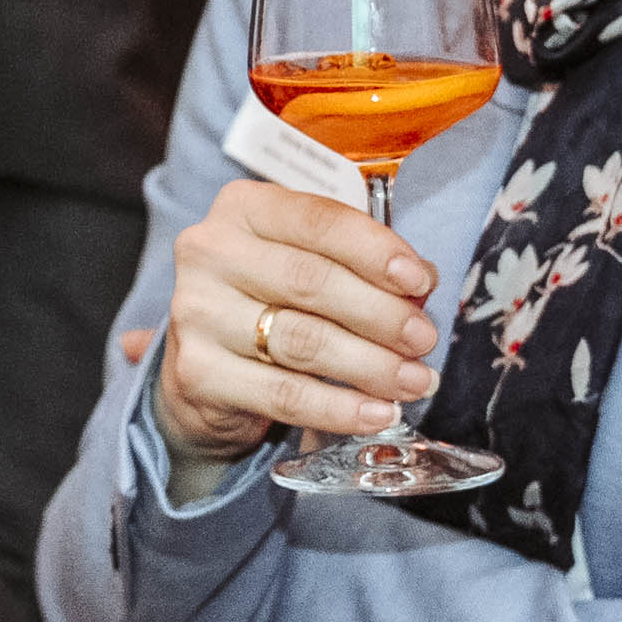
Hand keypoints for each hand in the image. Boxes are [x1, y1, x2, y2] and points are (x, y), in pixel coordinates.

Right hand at [153, 178, 439, 464]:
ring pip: (302, 341)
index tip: (420, 280)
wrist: (208, 367)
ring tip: (414, 381)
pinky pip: (284, 395)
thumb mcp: (311, 264)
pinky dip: (339, 408)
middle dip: (381, 314)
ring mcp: (197, 313)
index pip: (317, 220)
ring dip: (371, 365)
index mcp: (242, 208)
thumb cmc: (271, 302)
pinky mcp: (198, 372)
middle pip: (310, 281)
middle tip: (423, 339)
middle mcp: (210, 252)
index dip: (375, 250)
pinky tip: (377, 413)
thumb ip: (360, 265)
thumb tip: (421, 284)